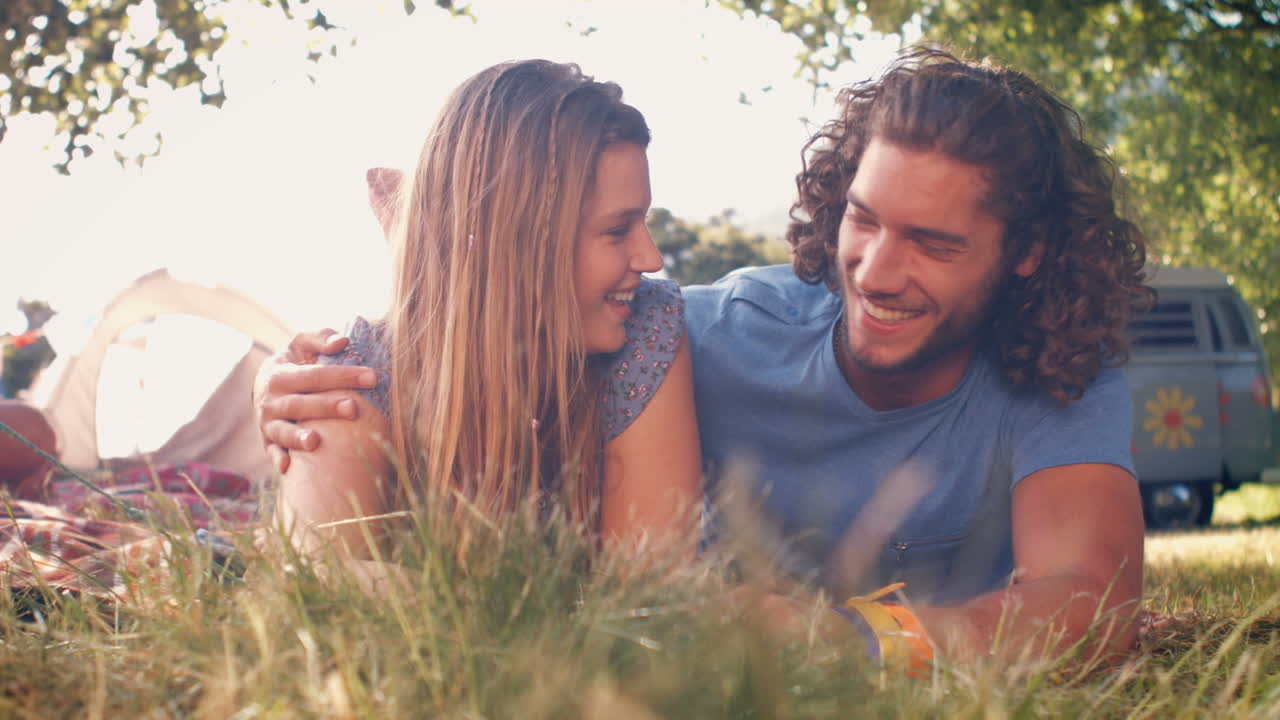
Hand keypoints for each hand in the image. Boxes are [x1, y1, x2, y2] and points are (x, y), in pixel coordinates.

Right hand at [254, 329, 377, 472]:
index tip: (372, 377)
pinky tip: (288, 467)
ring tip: (316, 442)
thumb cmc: (294, 363)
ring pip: (283, 431)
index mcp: (280, 374)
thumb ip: (320, 338)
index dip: (343, 375)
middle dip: (326, 406)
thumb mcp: (301, 345)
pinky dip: (278, 459)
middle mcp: (271, 400)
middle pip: (300, 404)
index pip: (314, 375)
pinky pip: (272, 452)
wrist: (264, 385)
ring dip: (298, 437)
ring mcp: (268, 423)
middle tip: (353, 408)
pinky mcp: (268, 441)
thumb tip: (342, 341)